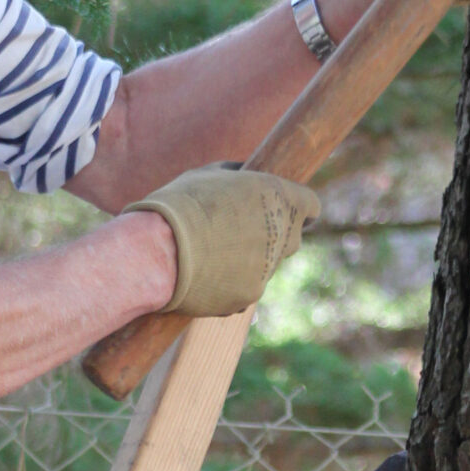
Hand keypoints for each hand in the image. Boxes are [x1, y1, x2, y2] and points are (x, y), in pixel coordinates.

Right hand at [128, 166, 319, 316]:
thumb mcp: (209, 174)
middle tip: (242, 233)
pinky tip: (202, 275)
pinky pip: (245, 289)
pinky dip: (229, 284)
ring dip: (249, 261)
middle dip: (274, 236)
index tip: (290, 213)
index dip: (299, 210)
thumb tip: (243, 175)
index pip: (310, 205)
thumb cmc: (180, 204)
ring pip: (266, 266)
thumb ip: (237, 176)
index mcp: (279, 197)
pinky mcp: (249, 296)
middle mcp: (283, 234)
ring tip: (209, 254)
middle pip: (292, 239)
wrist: (159, 250)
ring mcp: (268, 269)